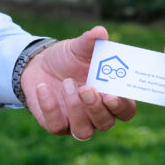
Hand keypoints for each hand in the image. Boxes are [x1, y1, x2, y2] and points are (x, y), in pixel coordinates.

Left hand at [19, 26, 136, 139]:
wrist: (38, 64)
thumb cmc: (67, 58)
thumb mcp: (78, 47)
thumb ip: (90, 41)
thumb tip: (101, 32)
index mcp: (111, 95)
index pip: (126, 110)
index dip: (122, 106)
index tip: (112, 95)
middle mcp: (97, 113)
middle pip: (106, 123)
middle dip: (96, 108)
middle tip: (86, 88)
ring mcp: (77, 122)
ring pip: (84, 132)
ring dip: (75, 109)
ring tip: (66, 83)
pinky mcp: (56, 124)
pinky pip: (57, 126)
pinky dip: (50, 107)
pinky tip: (44, 88)